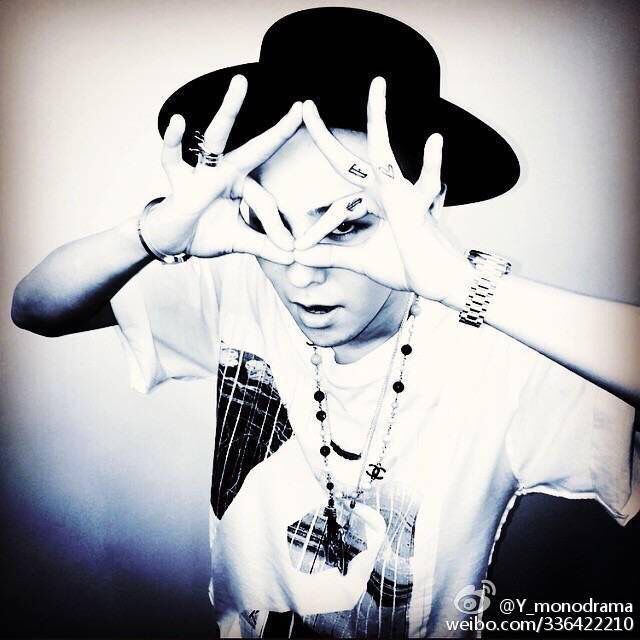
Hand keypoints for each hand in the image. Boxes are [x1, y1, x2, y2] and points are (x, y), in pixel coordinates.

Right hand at [144, 75, 300, 263]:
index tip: (288, 248)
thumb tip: (293, 257)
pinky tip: (179, 120)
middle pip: (255, 147)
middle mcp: (225, 173)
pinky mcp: (178, 182)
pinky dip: (172, 140)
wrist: (172, 242)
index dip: (276, 226)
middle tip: (302, 107)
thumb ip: (265, 247)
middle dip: (279, 131)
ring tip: (241, 83)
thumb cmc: (206, 233)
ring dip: (229, 111)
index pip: (266, 200)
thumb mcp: (240, 242)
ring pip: (216, 139)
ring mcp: (201, 174)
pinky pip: (172, 158)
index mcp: (242, 186)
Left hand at [294, 77, 470, 301]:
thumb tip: (296, 255)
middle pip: (347, 162)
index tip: (301, 246)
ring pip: (383, 151)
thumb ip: (330, 255)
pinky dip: (433, 166)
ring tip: (377, 84)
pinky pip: (426, 184)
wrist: (440, 279)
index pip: (337, 207)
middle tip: (306, 108)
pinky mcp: (418, 206)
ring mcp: (401, 195)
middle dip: (324, 137)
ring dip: (378, 117)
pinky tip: (434, 140)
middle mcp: (385, 193)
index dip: (318, 231)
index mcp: (373, 204)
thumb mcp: (359, 261)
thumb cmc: (407, 268)